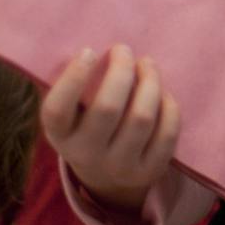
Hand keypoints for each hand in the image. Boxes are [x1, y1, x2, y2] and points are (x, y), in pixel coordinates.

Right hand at [40, 44, 179, 215]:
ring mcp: (120, 166)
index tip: (89, 51)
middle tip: (124, 50)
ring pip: (141, 118)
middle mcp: (86, 155)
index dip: (73, 78)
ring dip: (150, 82)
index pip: (57, 110)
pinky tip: (161, 93)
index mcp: (60, 135)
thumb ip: (78, 85)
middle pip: (107, 108)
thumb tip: (96, 46)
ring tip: (148, 64)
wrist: (108, 178)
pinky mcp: (150, 171)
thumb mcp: (73, 113)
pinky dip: (168, 106)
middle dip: (121, 71)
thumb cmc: (89, 126)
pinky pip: (166, 132)